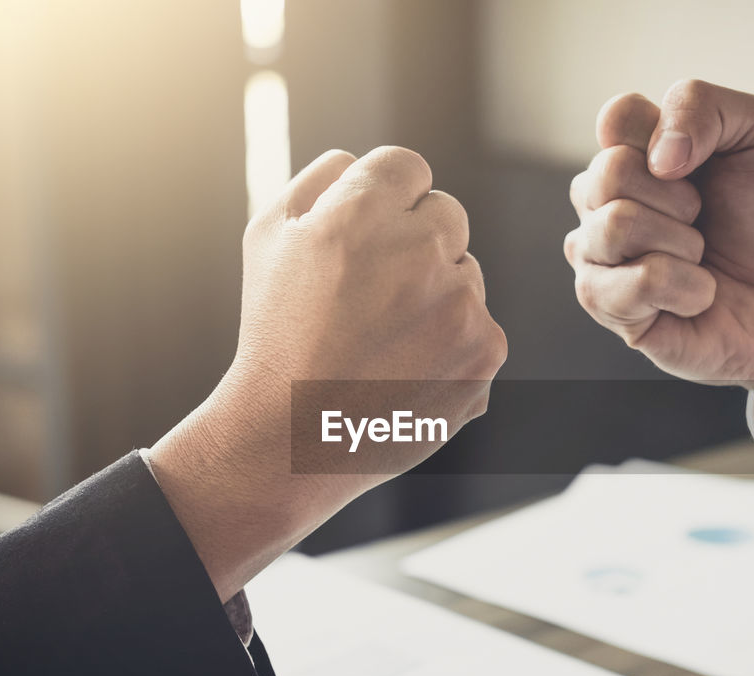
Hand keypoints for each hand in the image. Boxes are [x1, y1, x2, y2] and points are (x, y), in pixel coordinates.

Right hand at [149, 147, 506, 600]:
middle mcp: (419, 251)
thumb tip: (364, 162)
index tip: (367, 238)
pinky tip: (407, 370)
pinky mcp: (485, 351)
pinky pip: (480, 325)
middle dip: (416, 243)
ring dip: (436, 296)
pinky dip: (452, 345)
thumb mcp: (268, 237)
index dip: (385, 202)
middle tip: (373, 294)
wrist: (292, 436)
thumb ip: (321, 180)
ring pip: (466, 273)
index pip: (409, 167)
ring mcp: (459, 304)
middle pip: (447, 215)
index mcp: (363, 213)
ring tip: (383, 341)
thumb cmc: (277, 333)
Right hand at [564, 80, 753, 404]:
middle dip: (682, 199)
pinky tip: (695, 296)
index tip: (700, 164)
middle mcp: (600, 201)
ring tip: (698, 258)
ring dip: (686, 244)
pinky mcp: (606, 307)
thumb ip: (703, 106)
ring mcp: (595, 255)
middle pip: (610, 172)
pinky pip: (639, 283)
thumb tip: (657, 158)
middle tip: (702, 219)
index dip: (669, 137)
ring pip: (617, 226)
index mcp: (629, 152)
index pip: (616, 116)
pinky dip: (690, 288)